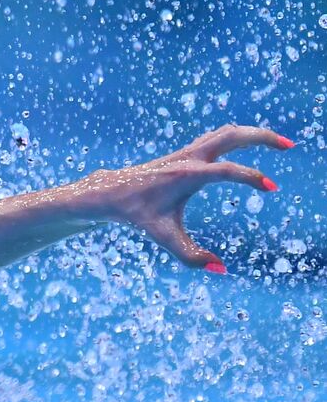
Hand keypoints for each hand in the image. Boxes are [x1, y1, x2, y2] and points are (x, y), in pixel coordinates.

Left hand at [73, 124, 292, 272]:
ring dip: (252, 133)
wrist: (111, 192)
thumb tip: (220, 270)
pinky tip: (248, 144)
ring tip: (277, 144)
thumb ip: (190, 255)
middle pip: (232, 135)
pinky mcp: (185, 152)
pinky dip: (236, 136)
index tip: (272, 187)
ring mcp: (187, 152)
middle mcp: (189, 158)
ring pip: (225, 132)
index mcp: (186, 175)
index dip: (250, 177)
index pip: (227, 171)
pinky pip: (216, 137)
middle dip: (262, 137)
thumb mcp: (163, 237)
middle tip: (289, 146)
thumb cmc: (136, 214)